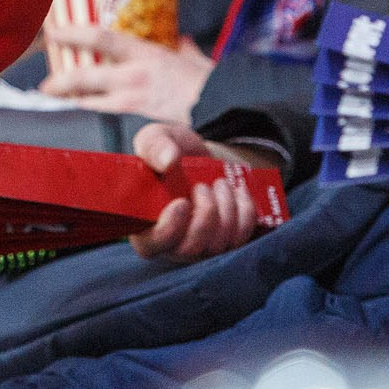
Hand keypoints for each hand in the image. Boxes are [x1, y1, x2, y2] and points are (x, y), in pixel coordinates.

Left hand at [36, 26, 213, 125]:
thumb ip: (184, 49)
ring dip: (69, 100)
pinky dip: (92, 112)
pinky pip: (107, 114)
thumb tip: (182, 40)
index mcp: (145, 53)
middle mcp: (134, 75)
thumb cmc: (210, 81)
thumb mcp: (194, 58)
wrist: (222, 107)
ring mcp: (134, 99)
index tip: (53, 32)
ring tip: (52, 99)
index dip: (73, 34)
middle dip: (60, 80)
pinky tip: (81, 113)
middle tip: (43, 83)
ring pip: (91, 100)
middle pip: (86, 76)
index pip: (101, 38)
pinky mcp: (139, 119)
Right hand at [128, 123, 259, 258]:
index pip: (151, 246)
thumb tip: (168, 160)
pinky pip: (239, 239)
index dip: (168, 230)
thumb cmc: (172, 151)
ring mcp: (200, 247)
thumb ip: (155, 145)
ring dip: (225, 209)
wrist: (201, 156)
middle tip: (203, 186)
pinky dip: (244, 212)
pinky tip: (238, 191)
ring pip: (217, 246)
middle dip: (204, 214)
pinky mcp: (224, 243)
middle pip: (188, 250)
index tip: (182, 202)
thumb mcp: (158, 138)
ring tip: (221, 183)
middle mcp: (170, 243)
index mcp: (144, 223)